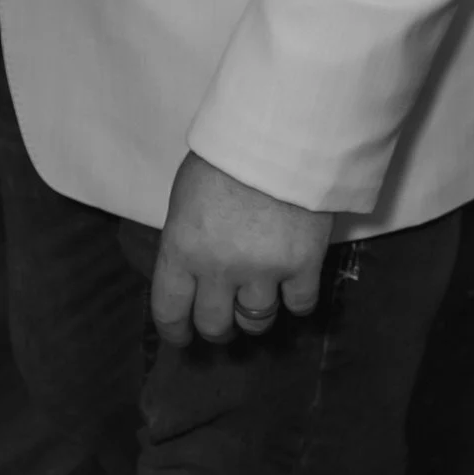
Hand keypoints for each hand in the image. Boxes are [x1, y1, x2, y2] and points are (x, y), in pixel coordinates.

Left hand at [150, 153, 334, 346]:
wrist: (280, 137)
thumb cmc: (224, 159)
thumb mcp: (185, 199)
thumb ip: (187, 240)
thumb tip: (191, 269)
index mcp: (181, 250)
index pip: (170, 310)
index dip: (176, 331)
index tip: (182, 338)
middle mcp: (219, 269)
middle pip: (215, 324)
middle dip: (216, 329)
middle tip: (223, 324)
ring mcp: (263, 270)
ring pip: (256, 321)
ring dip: (254, 318)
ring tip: (257, 305)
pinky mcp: (303, 266)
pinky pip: (299, 305)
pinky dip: (295, 303)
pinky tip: (292, 291)